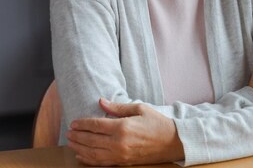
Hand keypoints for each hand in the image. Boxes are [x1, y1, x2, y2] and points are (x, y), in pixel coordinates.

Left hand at [66, 98, 183, 165]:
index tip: (74, 122)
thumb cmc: (157, 123)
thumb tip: (101, 102)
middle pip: (90, 140)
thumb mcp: (140, 109)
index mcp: (123, 127)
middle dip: (77, 136)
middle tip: (68, 132)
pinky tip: (81, 156)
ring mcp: (120, 154)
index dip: (82, 124)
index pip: (96, 125)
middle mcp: (118, 142)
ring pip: (92, 153)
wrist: (172, 142)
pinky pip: (100, 163)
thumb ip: (118, 107)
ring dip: (79, 148)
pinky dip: (88, 160)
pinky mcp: (122, 162)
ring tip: (71, 143)